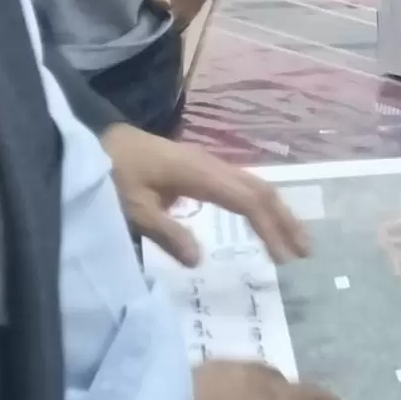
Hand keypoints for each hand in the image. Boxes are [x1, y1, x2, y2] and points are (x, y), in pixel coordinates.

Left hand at [103, 125, 311, 265]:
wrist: (95, 139)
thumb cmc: (111, 173)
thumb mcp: (132, 209)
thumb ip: (167, 233)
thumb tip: (200, 260)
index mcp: (201, 175)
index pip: (247, 202)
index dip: (269, 230)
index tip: (284, 259)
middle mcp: (212, 166)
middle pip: (260, 190)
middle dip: (285, 220)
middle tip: (305, 251)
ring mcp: (206, 164)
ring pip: (253, 186)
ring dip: (275, 212)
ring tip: (291, 239)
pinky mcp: (198, 168)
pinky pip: (238, 185)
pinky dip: (256, 204)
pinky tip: (258, 220)